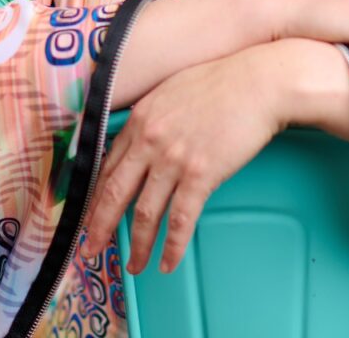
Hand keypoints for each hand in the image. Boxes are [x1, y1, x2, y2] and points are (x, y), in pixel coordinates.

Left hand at [80, 49, 282, 272]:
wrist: (257, 82)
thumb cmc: (222, 81)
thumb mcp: (172, 89)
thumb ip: (152, 116)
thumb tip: (143, 137)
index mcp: (141, 118)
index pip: (108, 165)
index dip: (96, 196)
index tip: (90, 215)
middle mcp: (150, 140)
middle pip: (114, 193)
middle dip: (99, 227)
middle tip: (90, 250)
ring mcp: (174, 159)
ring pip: (145, 213)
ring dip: (138, 246)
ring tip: (135, 266)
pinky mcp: (201, 174)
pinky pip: (181, 220)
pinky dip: (172, 247)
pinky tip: (168, 262)